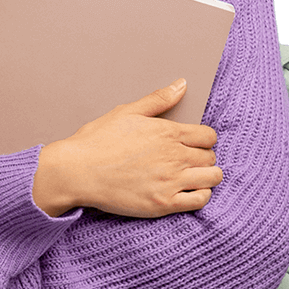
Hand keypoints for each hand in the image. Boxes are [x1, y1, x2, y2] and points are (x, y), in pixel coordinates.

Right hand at [34, 80, 221, 217]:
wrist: (77, 171)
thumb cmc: (97, 140)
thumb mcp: (127, 111)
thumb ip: (158, 99)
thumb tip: (182, 84)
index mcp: (168, 132)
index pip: (208, 135)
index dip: (205, 138)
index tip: (196, 142)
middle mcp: (174, 156)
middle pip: (210, 157)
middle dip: (204, 156)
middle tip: (190, 159)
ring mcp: (170, 181)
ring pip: (211, 178)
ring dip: (208, 176)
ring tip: (195, 175)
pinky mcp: (163, 204)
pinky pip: (199, 201)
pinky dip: (201, 195)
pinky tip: (190, 191)